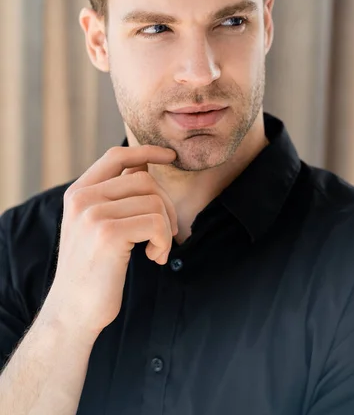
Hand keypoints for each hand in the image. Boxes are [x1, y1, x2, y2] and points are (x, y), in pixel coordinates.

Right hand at [42, 145, 176, 338]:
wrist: (72, 313)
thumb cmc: (92, 270)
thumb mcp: (95, 224)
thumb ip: (115, 195)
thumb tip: (144, 163)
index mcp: (78, 192)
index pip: (116, 156)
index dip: (147, 151)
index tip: (171, 156)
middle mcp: (82, 198)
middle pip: (145, 180)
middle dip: (166, 205)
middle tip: (166, 233)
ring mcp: (93, 215)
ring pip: (155, 202)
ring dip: (166, 229)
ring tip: (157, 250)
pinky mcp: (108, 234)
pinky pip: (157, 223)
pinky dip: (164, 242)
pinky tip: (155, 258)